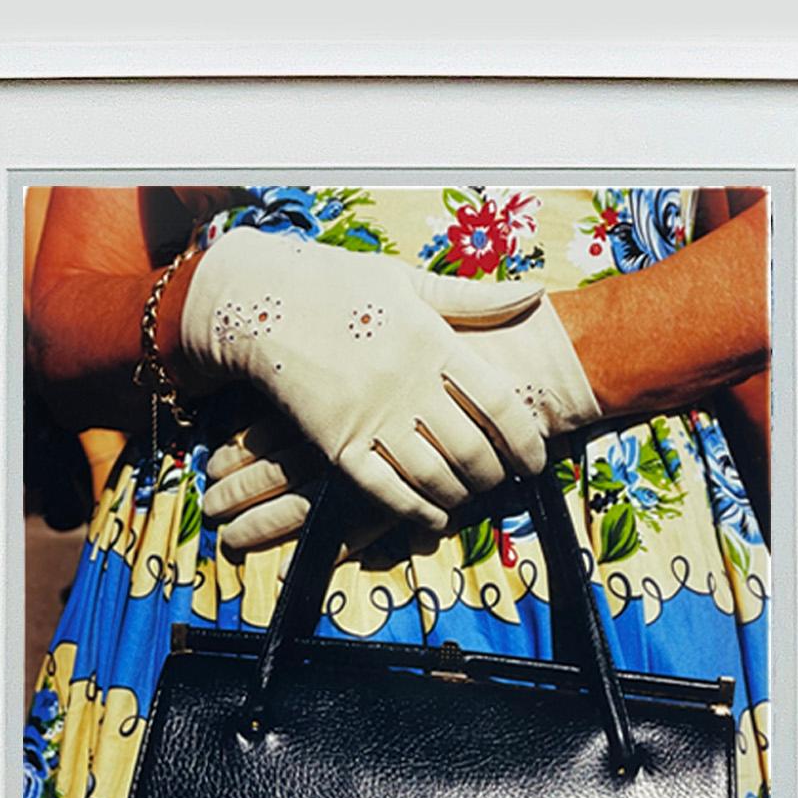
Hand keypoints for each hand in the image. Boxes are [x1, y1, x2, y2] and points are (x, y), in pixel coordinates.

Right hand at [202, 286, 601, 551]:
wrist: (260, 302)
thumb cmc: (337, 284)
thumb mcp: (407, 280)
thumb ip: (472, 298)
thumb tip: (535, 295)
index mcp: (432, 341)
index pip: (498, 401)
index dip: (525, 439)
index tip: (537, 458)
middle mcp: (407, 384)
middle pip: (471, 448)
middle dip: (494, 474)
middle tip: (503, 481)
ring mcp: (371, 417)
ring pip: (433, 475)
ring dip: (460, 495)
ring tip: (471, 496)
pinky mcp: (337, 444)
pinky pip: (385, 491)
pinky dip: (417, 511)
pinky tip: (434, 517)